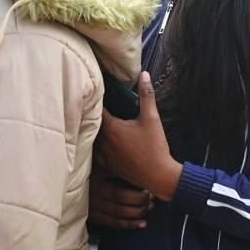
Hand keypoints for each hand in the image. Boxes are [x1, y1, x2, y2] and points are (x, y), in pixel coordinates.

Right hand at [89, 164, 153, 229]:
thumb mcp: (101, 160)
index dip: (137, 185)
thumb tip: (141, 161)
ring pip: (118, 212)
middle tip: (151, 197)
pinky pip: (112, 223)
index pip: (120, 179)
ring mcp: (91, 204)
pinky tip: (141, 223)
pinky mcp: (92, 215)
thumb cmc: (93, 167)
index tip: (150, 187)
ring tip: (149, 208)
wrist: (72, 181)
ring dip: (137, 212)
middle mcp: (92, 190)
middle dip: (140, 200)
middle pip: (120, 197)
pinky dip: (128, 224)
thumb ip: (116, 161)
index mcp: (96, 174)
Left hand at [96, 72, 182, 201]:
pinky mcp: (108, 167)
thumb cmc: (155, 146)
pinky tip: (98, 146)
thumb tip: (144, 74)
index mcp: (112, 129)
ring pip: (91, 142)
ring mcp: (104, 157)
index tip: (95, 92)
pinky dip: (95, 150)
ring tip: (92, 124)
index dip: (96, 100)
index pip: (97, 110)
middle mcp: (103, 143)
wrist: (159, 175)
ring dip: (92, 133)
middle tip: (91, 106)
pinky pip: (95, 157)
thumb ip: (147, 95)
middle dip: (92, 117)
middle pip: (91, 126)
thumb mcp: (152, 118)